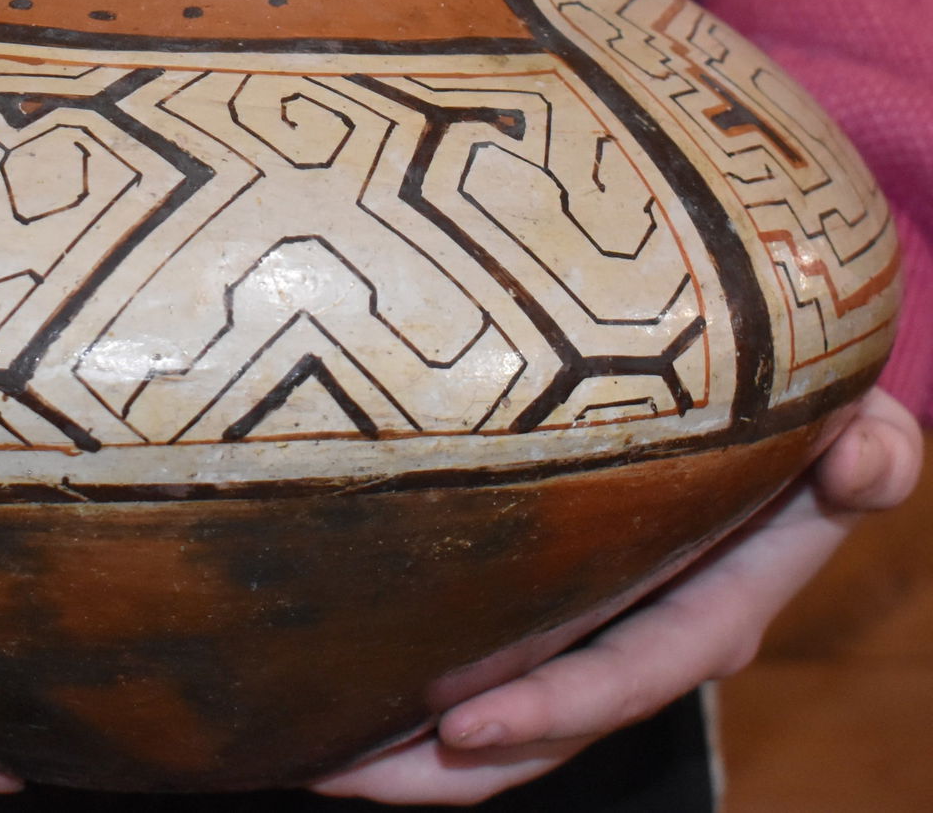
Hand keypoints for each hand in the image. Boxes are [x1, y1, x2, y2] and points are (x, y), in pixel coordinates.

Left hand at [313, 387, 923, 804]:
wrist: (780, 407)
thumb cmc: (810, 409)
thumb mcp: (856, 426)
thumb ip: (872, 453)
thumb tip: (865, 459)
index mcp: (714, 604)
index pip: (631, 671)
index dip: (555, 707)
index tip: (459, 725)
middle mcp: (644, 629)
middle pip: (543, 722)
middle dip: (443, 765)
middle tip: (334, 771)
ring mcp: (591, 619)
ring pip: (500, 705)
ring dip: (410, 743)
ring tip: (307, 752)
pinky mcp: (549, 594)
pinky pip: (483, 650)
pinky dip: (414, 675)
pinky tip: (334, 681)